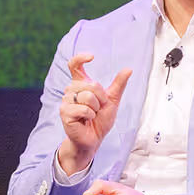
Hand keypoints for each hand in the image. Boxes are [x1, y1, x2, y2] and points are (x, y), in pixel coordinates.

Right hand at [58, 54, 130, 174]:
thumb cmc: (101, 120)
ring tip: (91, 115)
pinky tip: (86, 120)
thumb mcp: (113, 100)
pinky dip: (90, 115)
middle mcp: (71, 90)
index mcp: (81, 85)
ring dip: (96, 108)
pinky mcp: (64, 112)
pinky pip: (83, 109)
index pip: (74, 65)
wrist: (94, 138)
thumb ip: (119, 84)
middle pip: (91, 84)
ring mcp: (66, 101)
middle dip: (101, 97)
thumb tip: (129, 69)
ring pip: (87, 96)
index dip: (80, 58)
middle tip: (98, 108)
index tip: (92, 57)